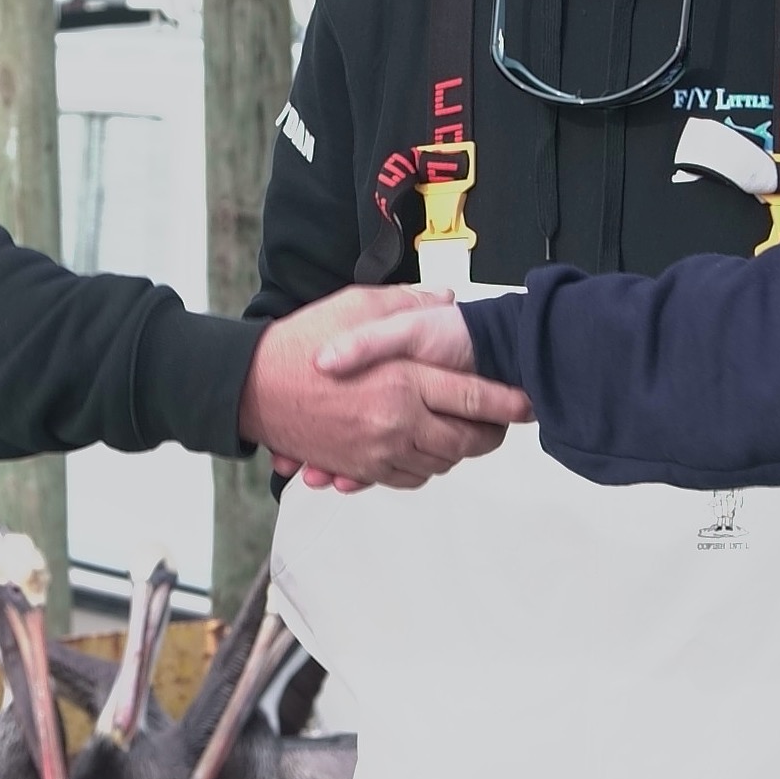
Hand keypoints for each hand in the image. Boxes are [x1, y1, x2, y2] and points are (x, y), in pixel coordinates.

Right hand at [239, 289, 529, 491]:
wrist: (251, 386)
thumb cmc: (301, 343)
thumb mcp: (357, 305)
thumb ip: (408, 304)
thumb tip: (446, 299)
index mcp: (403, 380)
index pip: (475, 399)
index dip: (509, 403)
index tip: (528, 401)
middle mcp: (397, 422)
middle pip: (466, 441)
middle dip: (491, 434)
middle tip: (502, 421)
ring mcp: (378, 451)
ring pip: (440, 463)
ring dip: (459, 451)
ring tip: (467, 431)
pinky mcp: (360, 467)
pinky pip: (409, 479)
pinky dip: (425, 468)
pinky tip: (426, 447)